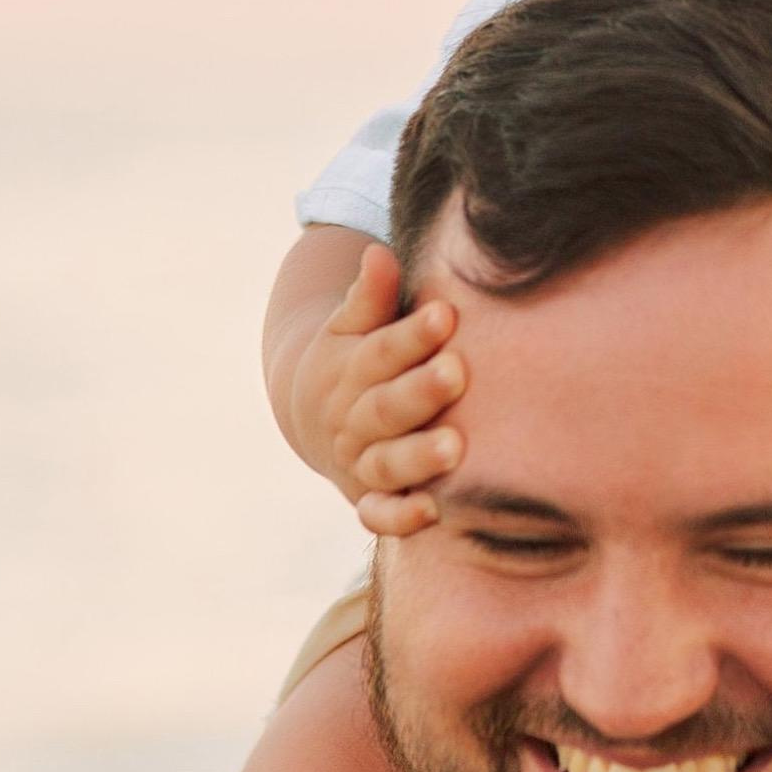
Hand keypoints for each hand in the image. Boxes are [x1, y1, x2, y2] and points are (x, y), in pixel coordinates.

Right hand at [288, 242, 466, 533]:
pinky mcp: (368, 499)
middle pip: (384, 407)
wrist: (315, 418)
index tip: (447, 315)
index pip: (380, 351)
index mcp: (349, 368)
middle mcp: (351, 418)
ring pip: (386, 463)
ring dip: (417, 457)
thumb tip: (377, 253)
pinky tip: (433, 511)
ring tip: (455, 448)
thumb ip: (371, 296)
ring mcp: (358, 462)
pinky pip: (379, 515)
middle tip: (456, 373)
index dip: (412, 335)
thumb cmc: (355, 359)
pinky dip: (400, 518)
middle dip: (419, 392)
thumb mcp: (353, 325)